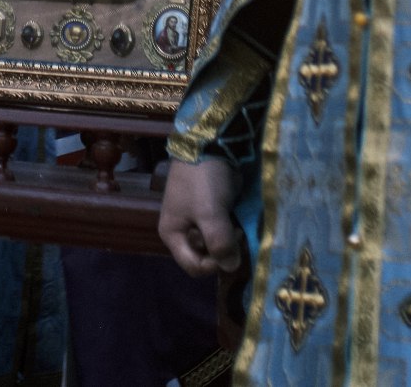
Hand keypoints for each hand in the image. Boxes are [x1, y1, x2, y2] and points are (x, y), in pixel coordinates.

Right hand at [159, 156, 243, 277]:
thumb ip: (220, 243)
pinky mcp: (209, 209)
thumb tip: (231, 267)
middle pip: (204, 256)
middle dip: (222, 250)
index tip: (229, 250)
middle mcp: (181, 230)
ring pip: (214, 243)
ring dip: (229, 239)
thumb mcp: (210, 214)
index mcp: (172, 234)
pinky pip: (220, 229)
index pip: (193, 267)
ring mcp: (195, 219)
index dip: (213, 265)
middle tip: (236, 234)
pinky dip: (230, 229)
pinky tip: (238, 219)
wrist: (208, 144)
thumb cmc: (203, 181)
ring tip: (238, 225)